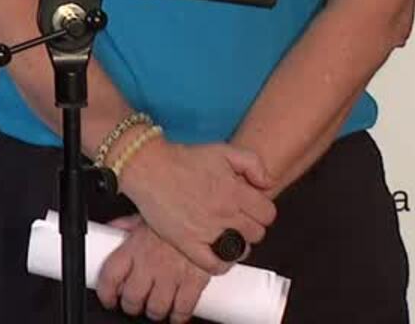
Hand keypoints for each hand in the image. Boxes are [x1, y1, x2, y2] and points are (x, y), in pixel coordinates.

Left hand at [96, 216, 209, 321]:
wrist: (210, 212)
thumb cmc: (178, 212)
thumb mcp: (148, 214)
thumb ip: (128, 224)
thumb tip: (114, 227)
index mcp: (135, 246)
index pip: (110, 275)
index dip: (106, 293)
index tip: (108, 298)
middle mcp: (150, 262)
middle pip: (132, 297)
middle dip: (131, 306)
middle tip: (134, 305)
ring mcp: (172, 274)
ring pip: (156, 307)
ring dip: (154, 313)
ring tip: (155, 309)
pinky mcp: (194, 281)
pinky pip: (183, 308)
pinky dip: (179, 316)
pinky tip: (177, 314)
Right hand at [117, 136, 273, 273]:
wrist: (146, 166)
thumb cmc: (181, 159)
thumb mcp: (222, 150)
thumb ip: (252, 163)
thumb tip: (267, 182)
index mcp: (235, 192)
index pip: (268, 214)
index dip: (261, 210)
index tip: (250, 208)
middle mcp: (224, 213)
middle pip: (256, 233)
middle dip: (249, 225)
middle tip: (235, 218)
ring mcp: (206, 230)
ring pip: (239, 249)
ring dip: (237, 243)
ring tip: (226, 233)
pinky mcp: (187, 242)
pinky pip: (214, 265)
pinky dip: (220, 264)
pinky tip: (217, 254)